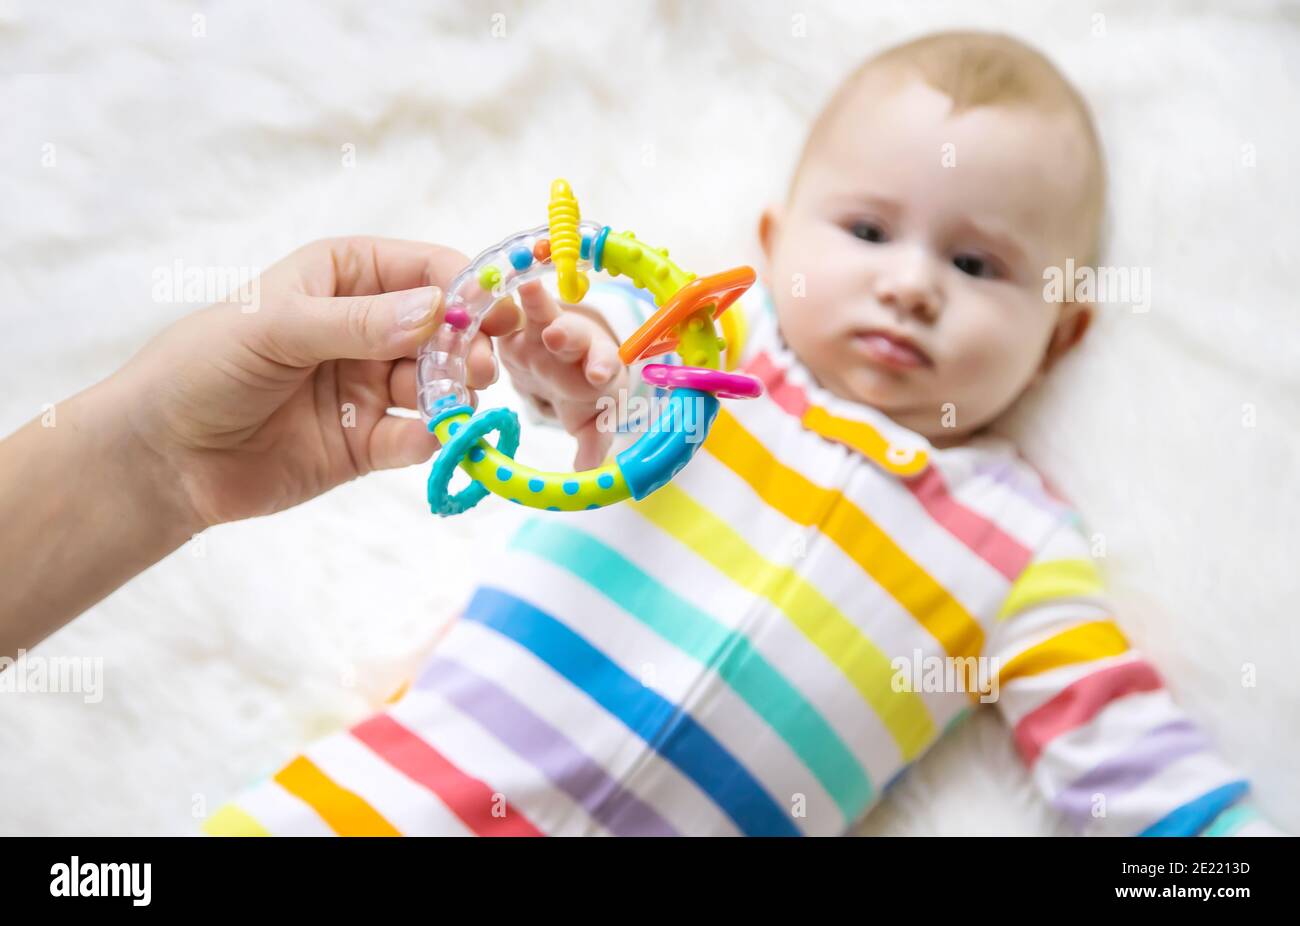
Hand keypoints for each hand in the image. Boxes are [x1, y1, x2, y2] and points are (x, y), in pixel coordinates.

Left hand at [117, 236, 518, 528]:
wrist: (161, 457)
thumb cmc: (202, 367)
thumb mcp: (275, 327)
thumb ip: (358, 322)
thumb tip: (437, 310)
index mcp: (346, 276)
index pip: (425, 268)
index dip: (465, 286)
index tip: (495, 310)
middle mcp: (369, 327)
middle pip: (445, 329)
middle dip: (468, 345)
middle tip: (478, 367)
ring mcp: (371, 385)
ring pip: (440, 384)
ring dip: (456, 393)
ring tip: (455, 404)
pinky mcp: (369, 443)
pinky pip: (417, 436)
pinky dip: (433, 438)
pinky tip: (432, 440)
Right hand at [496, 280, 627, 469]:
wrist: (561, 362)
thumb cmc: (579, 391)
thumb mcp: (587, 417)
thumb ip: (592, 441)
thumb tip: (589, 472)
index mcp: (595, 365)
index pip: (602, 364)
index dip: (601, 367)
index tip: (598, 375)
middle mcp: (572, 344)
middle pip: (571, 336)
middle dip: (565, 335)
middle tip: (557, 336)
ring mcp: (542, 328)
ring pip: (541, 312)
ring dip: (535, 302)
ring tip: (528, 290)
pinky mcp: (513, 323)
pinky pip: (505, 308)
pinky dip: (498, 297)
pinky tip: (484, 282)